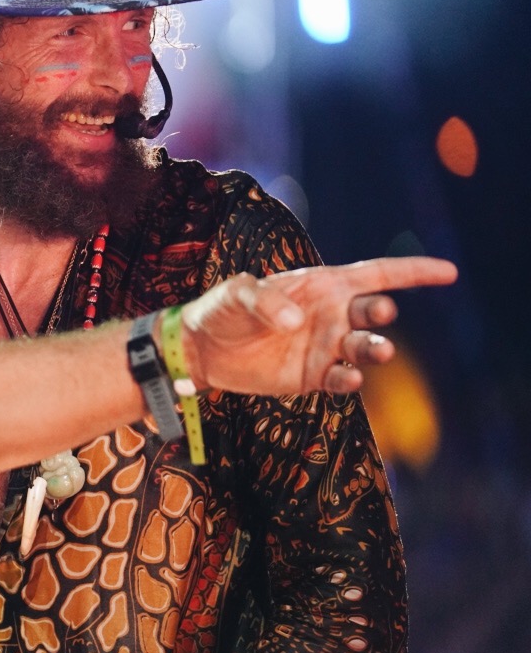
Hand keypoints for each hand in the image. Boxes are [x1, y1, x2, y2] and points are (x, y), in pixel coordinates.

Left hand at [182, 256, 455, 394]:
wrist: (202, 350)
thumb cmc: (222, 311)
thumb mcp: (236, 293)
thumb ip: (263, 300)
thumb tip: (296, 321)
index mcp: (323, 285)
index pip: (378, 275)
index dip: (414, 273)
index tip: (448, 272)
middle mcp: (333, 315)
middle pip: (372, 312)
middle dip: (380, 313)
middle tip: (377, 314)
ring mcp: (326, 347)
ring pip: (364, 348)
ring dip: (375, 349)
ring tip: (377, 351)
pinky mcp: (314, 377)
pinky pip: (341, 379)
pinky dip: (349, 380)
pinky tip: (349, 379)